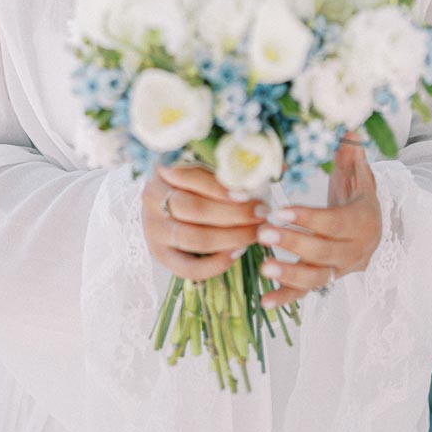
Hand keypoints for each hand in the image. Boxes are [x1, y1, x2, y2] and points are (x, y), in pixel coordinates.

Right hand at [143, 161, 266, 281]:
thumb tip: (278, 164)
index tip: (250, 193)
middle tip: (262, 214)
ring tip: (255, 234)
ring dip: (229, 238)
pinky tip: (237, 254)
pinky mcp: (159, 255)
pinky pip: (187, 268)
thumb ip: (238, 163)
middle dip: (233, 214)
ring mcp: (153, 228)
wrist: (169, 205)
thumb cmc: (197, 180)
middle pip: (192, 208)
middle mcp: (152, 197)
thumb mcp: (210, 165)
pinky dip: (215, 264)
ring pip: (192, 237)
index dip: (221, 186)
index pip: (189, 175)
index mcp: (163, 168)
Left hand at [256, 131, 382, 309]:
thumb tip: (348, 128)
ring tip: (264, 266)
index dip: (309, 219)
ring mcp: (342, 269)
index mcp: (364, 221)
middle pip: (325, 252)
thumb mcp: (357, 168)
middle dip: (293, 244)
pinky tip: (265, 301)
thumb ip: (351, 151)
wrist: (367, 221)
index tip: (281, 210)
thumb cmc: (355, 190)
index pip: (335, 223)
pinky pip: (308, 292)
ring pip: (318, 277)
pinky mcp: (327, 279)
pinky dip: (287, 297)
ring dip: (290, 274)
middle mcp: (356, 250)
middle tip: (263, 233)